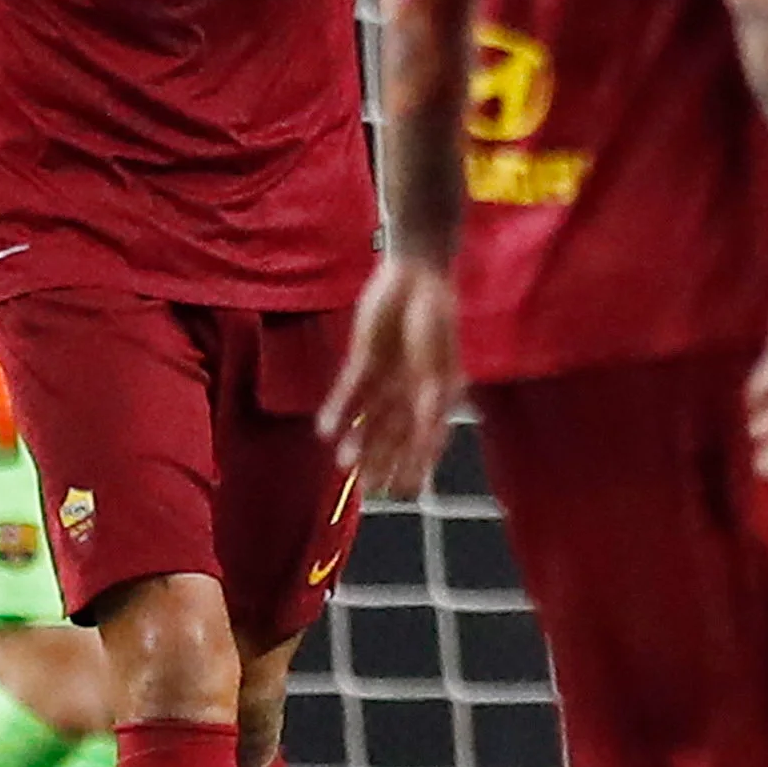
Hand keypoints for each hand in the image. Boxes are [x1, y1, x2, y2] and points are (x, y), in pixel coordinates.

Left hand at [322, 255, 462, 496]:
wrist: (415, 276)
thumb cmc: (436, 318)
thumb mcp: (440, 366)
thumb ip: (433, 404)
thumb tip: (430, 440)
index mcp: (436, 394)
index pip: (425, 438)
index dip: (417, 465)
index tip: (407, 490)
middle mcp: (410, 392)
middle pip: (394, 434)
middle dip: (383, 460)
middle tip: (368, 486)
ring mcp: (385, 378)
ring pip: (370, 418)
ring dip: (359, 441)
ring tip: (345, 464)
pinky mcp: (363, 361)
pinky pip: (349, 391)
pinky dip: (339, 411)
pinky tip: (326, 430)